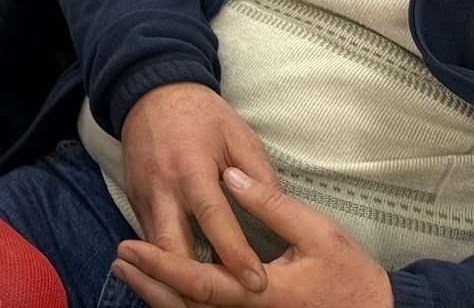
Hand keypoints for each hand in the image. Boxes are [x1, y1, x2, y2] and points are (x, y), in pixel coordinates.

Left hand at [115, 164, 391, 306]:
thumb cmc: (353, 278)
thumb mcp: (319, 234)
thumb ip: (271, 205)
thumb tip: (229, 177)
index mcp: (262, 295)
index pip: (198, 282)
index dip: (161, 265)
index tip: (131, 247)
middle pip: (185, 307)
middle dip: (149, 284)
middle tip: (120, 260)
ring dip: (159, 296)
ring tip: (131, 271)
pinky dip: (183, 306)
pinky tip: (167, 290)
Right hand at [118, 83, 278, 293]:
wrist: (149, 92)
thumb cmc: (201, 114)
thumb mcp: (238, 135)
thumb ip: (259, 176)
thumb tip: (280, 214)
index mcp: (192, 167)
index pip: (214, 218)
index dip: (234, 253)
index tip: (255, 282)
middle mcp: (162, 185)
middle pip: (172, 246)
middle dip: (194, 280)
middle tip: (226, 300)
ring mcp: (144, 194)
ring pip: (156, 250)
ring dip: (178, 276)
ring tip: (206, 297)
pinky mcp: (134, 199)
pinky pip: (150, 239)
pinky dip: (167, 261)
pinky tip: (188, 278)